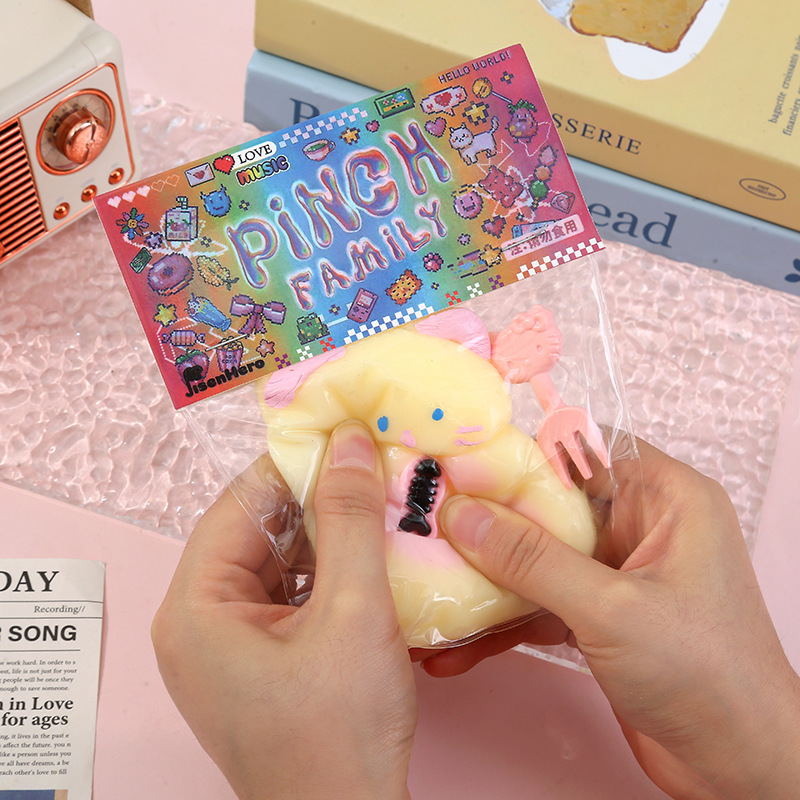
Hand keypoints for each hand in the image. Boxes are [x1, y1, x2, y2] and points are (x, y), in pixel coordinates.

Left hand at [151, 421, 415, 799]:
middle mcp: (198, 624)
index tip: (342, 437)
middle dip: (317, 503)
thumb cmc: (339, 734)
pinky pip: (289, 597)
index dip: (292, 465)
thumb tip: (348, 445)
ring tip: (379, 511)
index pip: (239, 504)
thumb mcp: (353, 610)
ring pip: (278, 564)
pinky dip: (328, 575)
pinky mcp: (257, 663)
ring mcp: (226, 648)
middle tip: (371, 472)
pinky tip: (369, 561)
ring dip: (328, 538)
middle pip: (258, 532)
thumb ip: (349, 519)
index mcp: (197, 608)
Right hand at [426, 439, 799, 799]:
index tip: (459, 464)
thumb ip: (532, 560)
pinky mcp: (600, 615)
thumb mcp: (610, 608)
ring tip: (429, 586)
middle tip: (428, 524)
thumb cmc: (709, 677)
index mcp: (666, 497)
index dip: (519, 454)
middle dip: (490, 521)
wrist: (737, 767)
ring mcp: (618, 573)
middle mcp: (641, 526)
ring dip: (487, 579)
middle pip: (550, 506)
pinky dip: (503, 622)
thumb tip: (464, 516)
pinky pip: (541, 602)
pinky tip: (456, 647)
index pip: (581, 450)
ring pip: (539, 557)